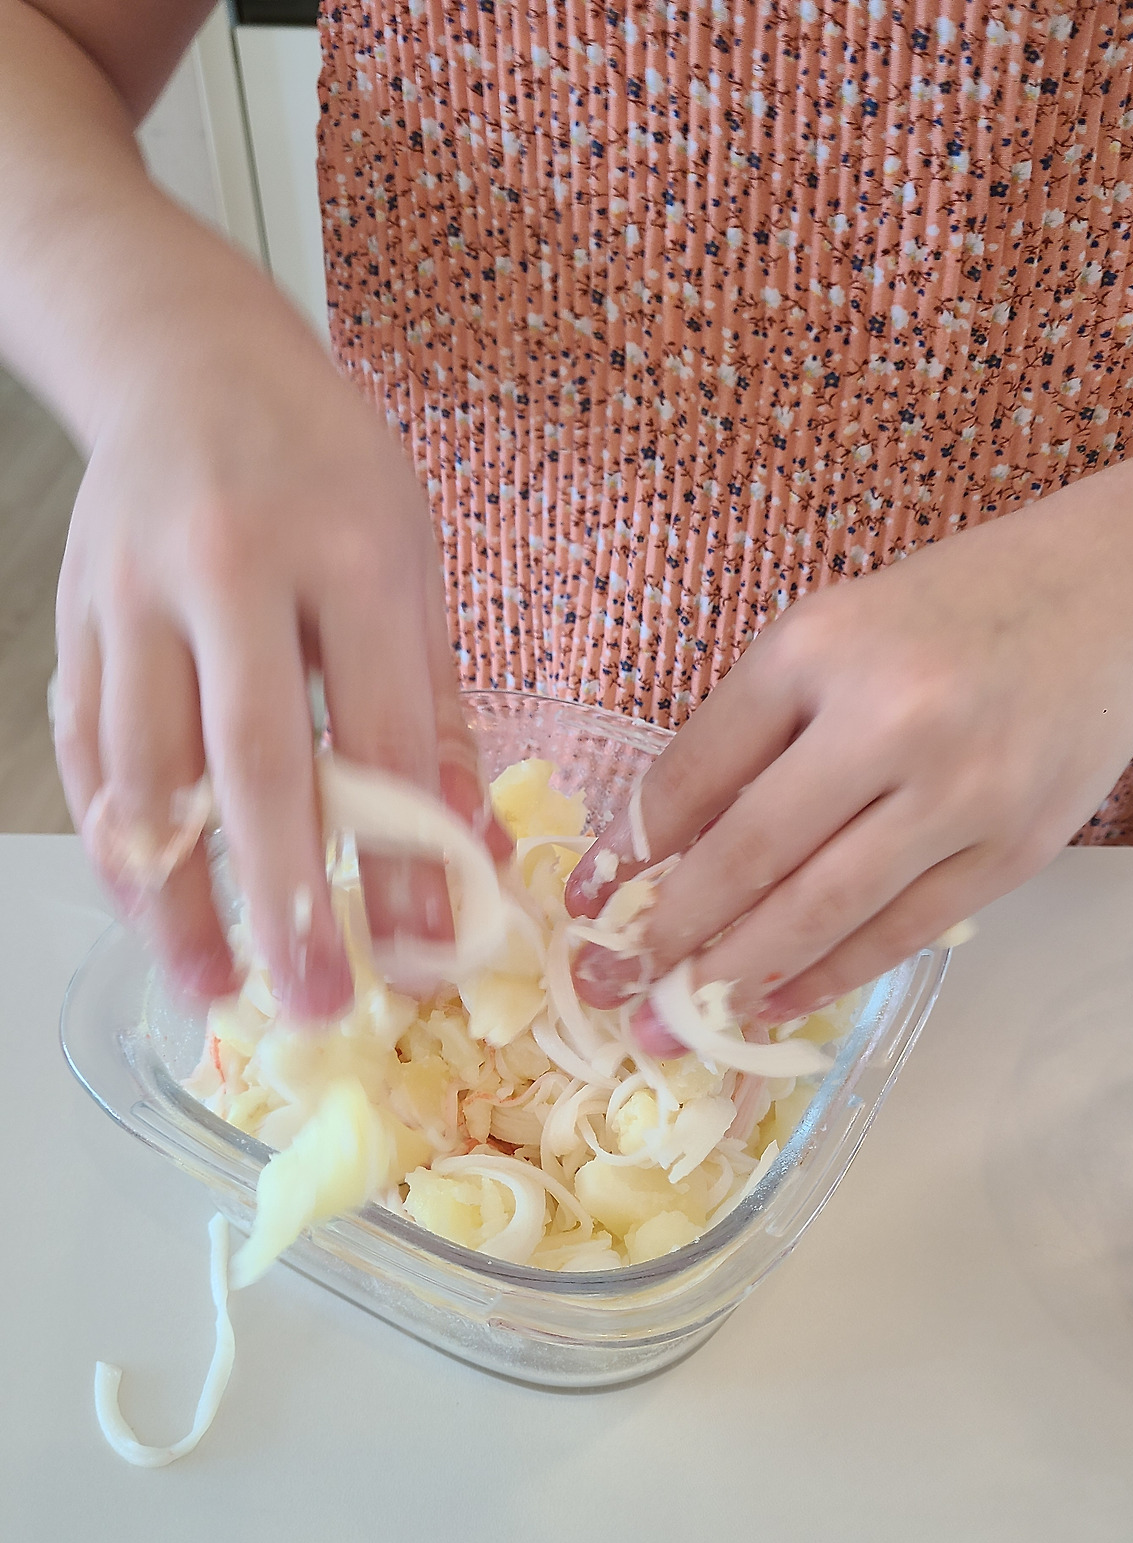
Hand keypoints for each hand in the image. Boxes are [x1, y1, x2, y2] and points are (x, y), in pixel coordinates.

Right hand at [53, 314, 505, 1020]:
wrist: (184, 357)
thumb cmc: (321, 463)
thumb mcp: (411, 557)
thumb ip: (433, 704)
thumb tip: (464, 843)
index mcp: (350, 552)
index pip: (381, 735)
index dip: (403, 858)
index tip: (424, 953)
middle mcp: (232, 570)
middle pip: (253, 760)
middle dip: (283, 896)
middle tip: (313, 1002)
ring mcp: (137, 594)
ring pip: (146, 768)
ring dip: (177, 892)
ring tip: (212, 985)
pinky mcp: (76, 617)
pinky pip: (85, 747)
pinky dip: (116, 836)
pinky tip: (146, 904)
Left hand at [567, 489, 1132, 1050]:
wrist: (1108, 603)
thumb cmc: (943, 617)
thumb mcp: (826, 635)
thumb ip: (749, 731)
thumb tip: (664, 851)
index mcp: (819, 649)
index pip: (698, 769)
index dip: (635, 849)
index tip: (592, 903)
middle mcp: (891, 719)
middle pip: (754, 853)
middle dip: (675, 930)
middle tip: (620, 986)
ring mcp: (963, 792)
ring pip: (826, 909)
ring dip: (742, 971)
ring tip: (685, 1012)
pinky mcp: (1017, 850)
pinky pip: (904, 933)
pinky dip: (832, 974)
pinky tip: (779, 998)